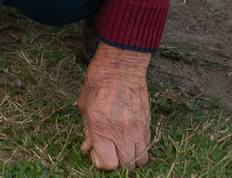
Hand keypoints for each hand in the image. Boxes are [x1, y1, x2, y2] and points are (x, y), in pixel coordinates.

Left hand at [77, 43, 151, 170]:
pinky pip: (147, 147)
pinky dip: (140, 149)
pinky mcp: (147, 123)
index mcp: (102, 127)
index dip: (99, 162)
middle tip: (108, 150)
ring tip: (121, 148)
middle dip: (115, 162)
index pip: (106, 163)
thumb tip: (87, 147)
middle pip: (124, 166)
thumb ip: (86, 130)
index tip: (95, 152)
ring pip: (139, 160)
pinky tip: (130, 140)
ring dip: (129, 158)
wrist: (122, 64)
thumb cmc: (99, 80)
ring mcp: (137, 129)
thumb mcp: (85, 105)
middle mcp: (121, 132)